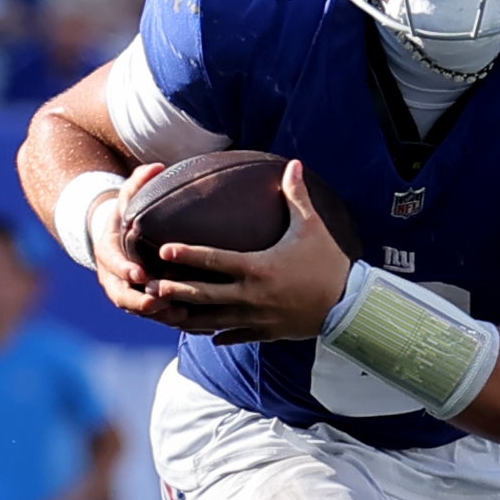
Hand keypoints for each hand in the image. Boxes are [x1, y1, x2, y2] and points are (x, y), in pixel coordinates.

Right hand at [89, 162, 180, 324]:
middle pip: (123, 297)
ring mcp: (127, 292)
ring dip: (159, 316)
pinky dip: (171, 320)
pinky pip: (155, 316)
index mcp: (108, 252)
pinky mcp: (141, 302)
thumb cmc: (126, 213)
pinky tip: (196, 322)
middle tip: (162, 302)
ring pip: (140, 311)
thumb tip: (157, 166)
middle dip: (141, 303)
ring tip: (183, 315)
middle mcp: (114, 277)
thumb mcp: (127, 195)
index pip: (113, 263)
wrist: (115, 236)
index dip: (125, 271)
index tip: (140, 275)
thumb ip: (138, 182)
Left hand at [146, 161, 354, 341]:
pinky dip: (220, 335)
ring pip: (214, 320)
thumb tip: (292, 164)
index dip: (187, 255)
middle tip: (151, 287)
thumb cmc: (329, 263)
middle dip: (176, 291)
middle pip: (205, 294)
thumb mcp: (312, 227)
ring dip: (190, 317)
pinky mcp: (266, 333)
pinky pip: (236, 336)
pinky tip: (207, 335)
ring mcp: (257, 317)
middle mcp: (251, 295)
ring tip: (167, 314)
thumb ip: (296, 196)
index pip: (214, 260)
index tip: (164, 250)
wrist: (349, 306)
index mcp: (257, 267)